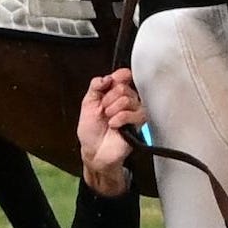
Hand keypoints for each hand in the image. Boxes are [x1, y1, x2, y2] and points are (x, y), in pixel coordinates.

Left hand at [77, 70, 145, 195]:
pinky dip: (120, 118)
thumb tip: (106, 77)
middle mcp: (126, 101)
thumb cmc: (91, 131)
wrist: (94, 152)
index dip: (117, 77)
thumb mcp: (87, 104)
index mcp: (114, 93)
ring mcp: (133, 112)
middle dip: (108, 99)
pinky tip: (114, 125)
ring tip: (108, 119)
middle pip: (123, 87)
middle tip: (103, 110)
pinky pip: (135, 113)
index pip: (123, 75)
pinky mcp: (139, 124)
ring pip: (128, 99)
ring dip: (113, 109)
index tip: (108, 84)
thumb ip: (95, 87)